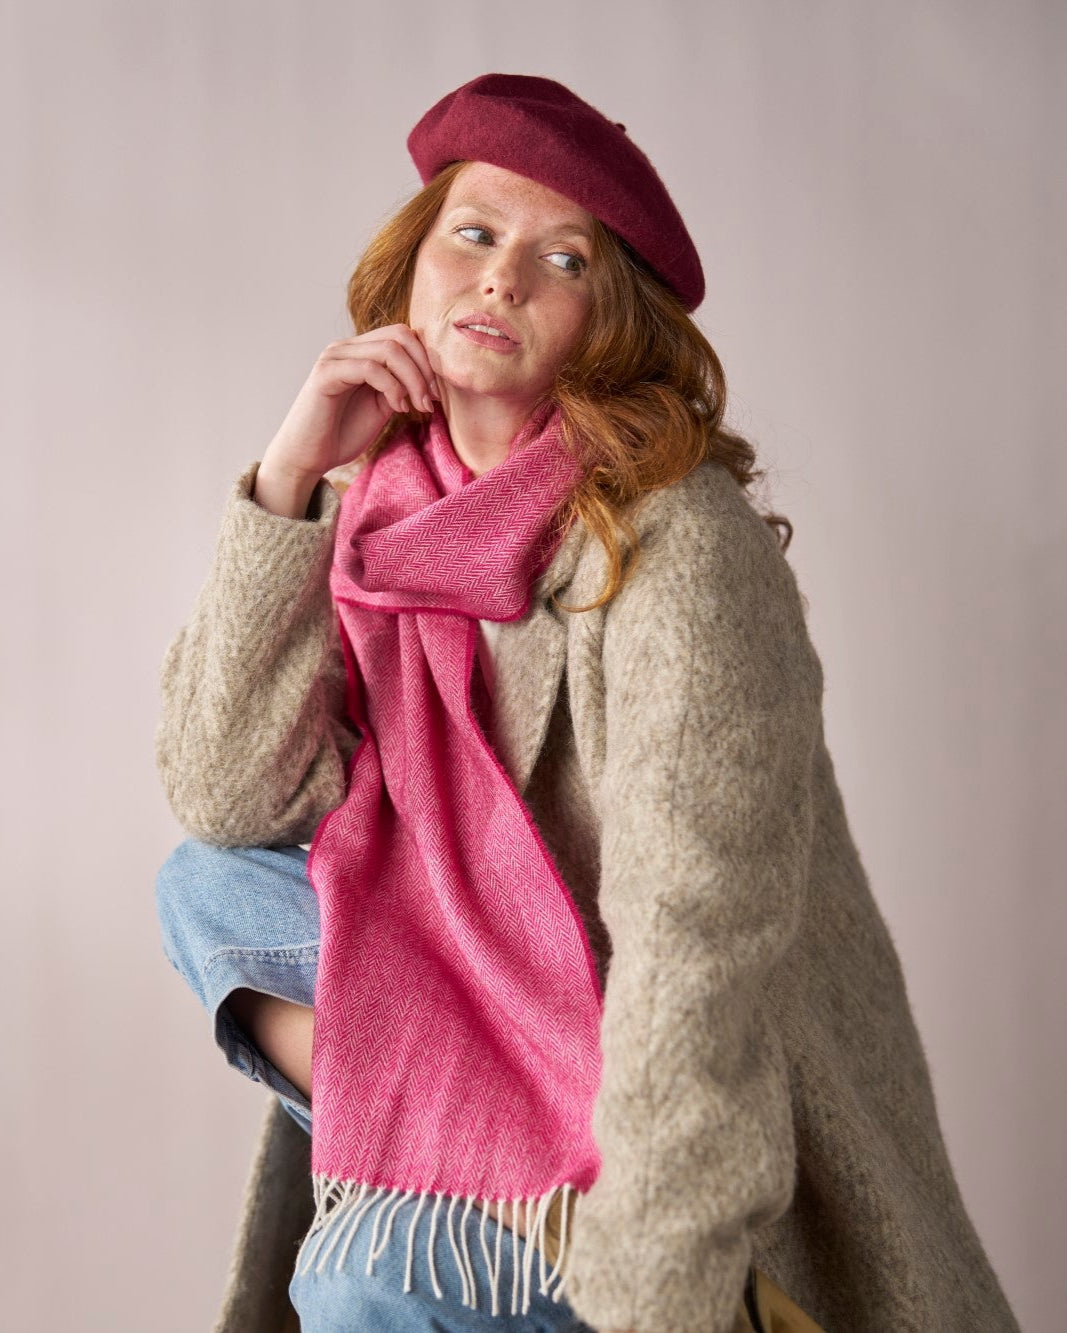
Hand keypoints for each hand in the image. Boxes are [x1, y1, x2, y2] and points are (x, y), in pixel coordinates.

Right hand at [261, 325, 439, 485]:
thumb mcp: (381, 406)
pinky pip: (370, 368)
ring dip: (413, 379)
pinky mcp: (326, 373)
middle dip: (424, 368)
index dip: (426, 360)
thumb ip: (400, 385)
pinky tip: (398, 408)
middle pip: (400, 335)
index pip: (403, 334)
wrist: (307, 457)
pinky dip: (392, 387)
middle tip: (430, 401)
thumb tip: (429, 377)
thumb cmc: (342, 434)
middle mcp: (346, 347)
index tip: (435, 394)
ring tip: (417, 407)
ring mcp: (335, 357)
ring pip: (389, 349)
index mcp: (360, 351)